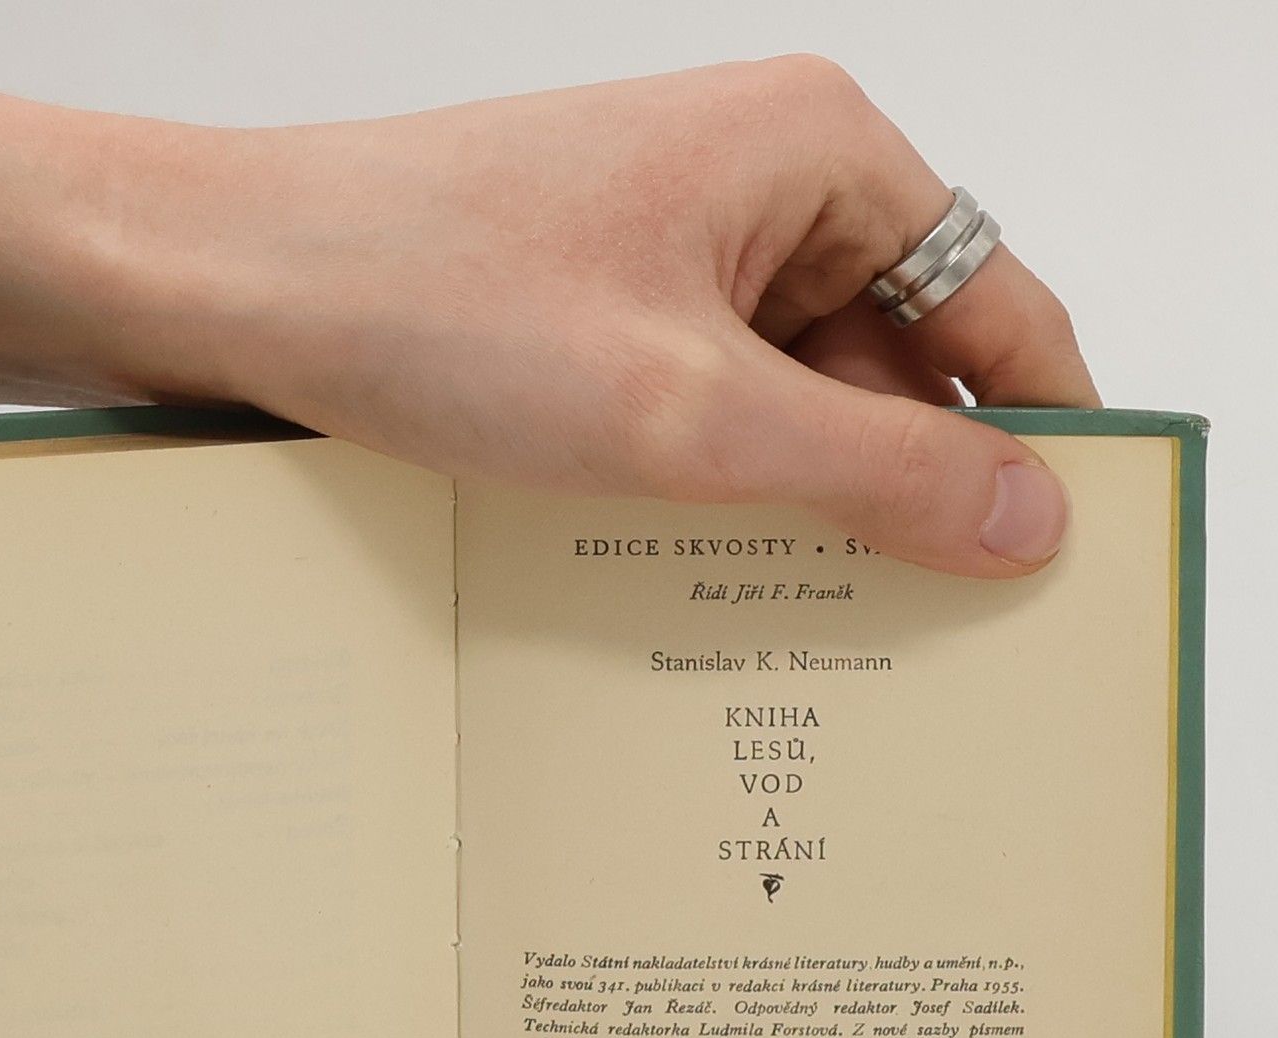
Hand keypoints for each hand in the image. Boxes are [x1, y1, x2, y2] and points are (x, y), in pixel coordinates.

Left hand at [102, 59, 1098, 576]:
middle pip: (894, 363)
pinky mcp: (594, 311)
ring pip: (788, 401)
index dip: (1034, 436)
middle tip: (921, 640)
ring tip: (798, 631)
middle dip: (902, 494)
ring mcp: (667, 251)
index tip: (1057, 563)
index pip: (995, 307)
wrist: (221, 283)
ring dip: (794, 508)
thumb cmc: (431, 301)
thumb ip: (874, 468)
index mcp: (819, 157)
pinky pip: (698, 411)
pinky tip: (697, 581)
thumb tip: (1030, 518)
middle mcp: (757, 188)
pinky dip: (709, 493)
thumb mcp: (686, 414)